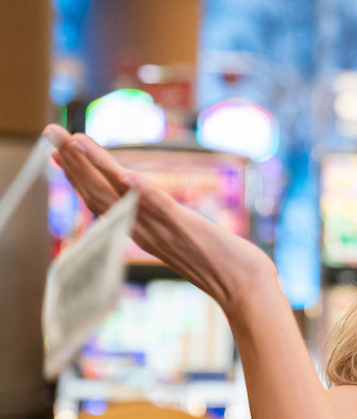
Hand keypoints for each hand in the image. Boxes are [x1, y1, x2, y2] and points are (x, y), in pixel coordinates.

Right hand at [43, 125, 277, 314]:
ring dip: (96, 167)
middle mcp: (144, 231)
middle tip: (49, 130)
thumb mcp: (182, 238)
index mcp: (141, 231)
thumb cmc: (220, 263)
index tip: (56, 151)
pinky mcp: (187, 228)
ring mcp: (163, 230)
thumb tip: (153, 205)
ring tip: (73, 142)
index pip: (100, 200)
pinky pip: (160, 207)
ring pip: (121, 195)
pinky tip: (126, 173)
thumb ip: (163, 221)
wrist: (245, 287)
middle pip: (99, 193)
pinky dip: (142, 190)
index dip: (76, 174)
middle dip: (72, 161)